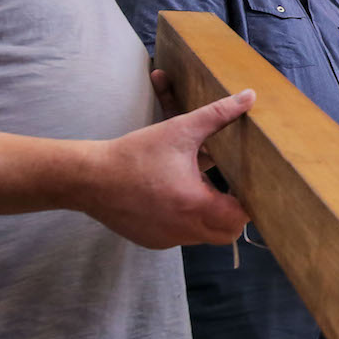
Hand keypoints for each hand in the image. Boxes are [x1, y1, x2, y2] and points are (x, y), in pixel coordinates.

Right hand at [87, 90, 256, 247]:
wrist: (89, 178)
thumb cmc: (134, 154)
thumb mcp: (180, 129)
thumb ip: (218, 114)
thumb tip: (249, 97)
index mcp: (195, 204)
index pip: (240, 218)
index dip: (249, 202)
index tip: (247, 185)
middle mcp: (184, 229)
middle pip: (227, 233)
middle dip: (232, 213)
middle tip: (230, 189)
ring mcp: (167, 239)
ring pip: (204, 236)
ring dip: (209, 216)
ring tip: (200, 189)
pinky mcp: (152, 241)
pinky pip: (181, 236)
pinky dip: (185, 221)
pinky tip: (175, 198)